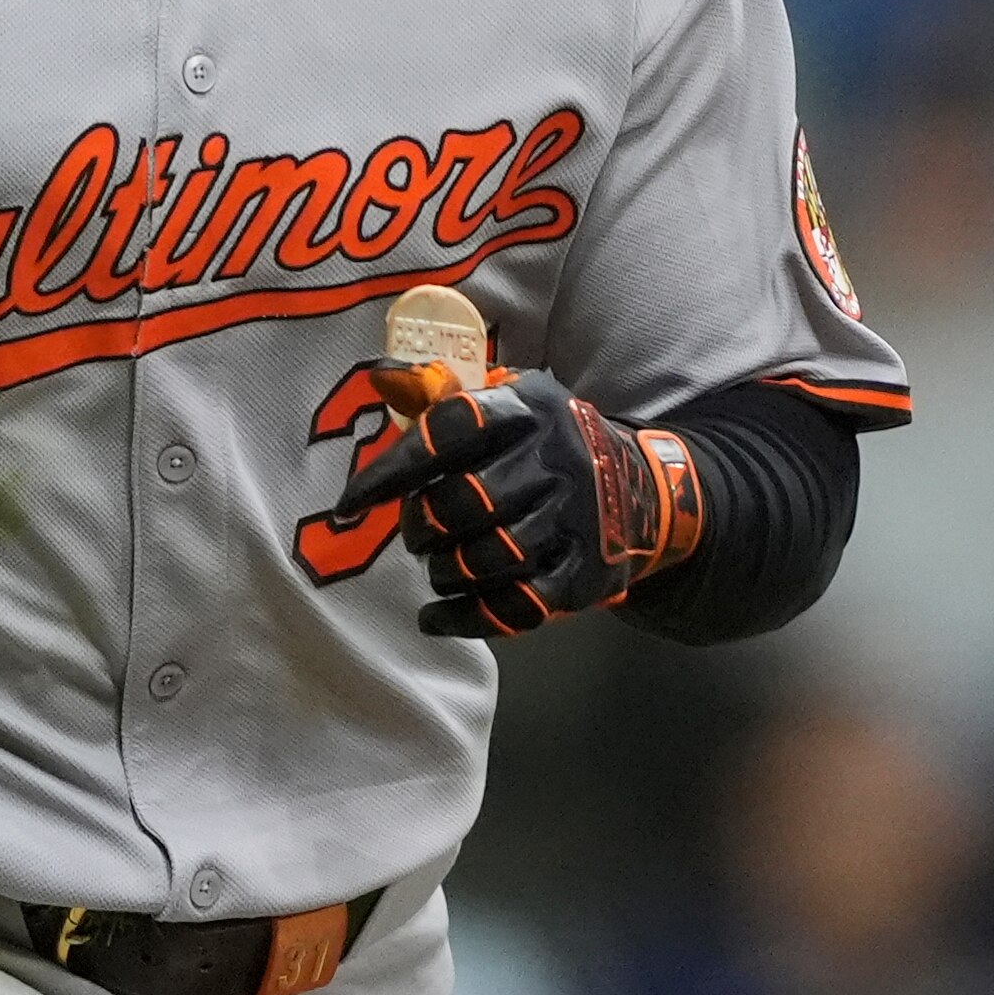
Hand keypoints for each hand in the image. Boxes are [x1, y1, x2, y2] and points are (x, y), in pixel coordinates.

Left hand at [331, 367, 703, 635]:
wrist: (642, 488)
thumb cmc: (544, 443)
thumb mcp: (506, 402)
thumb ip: (440, 391)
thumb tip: (379, 376)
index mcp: (525, 410)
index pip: (445, 433)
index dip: (391, 470)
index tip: (351, 503)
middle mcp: (554, 461)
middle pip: (462, 504)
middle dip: (421, 528)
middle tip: (415, 535)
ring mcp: (574, 519)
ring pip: (487, 558)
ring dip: (445, 572)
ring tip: (438, 568)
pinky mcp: (585, 573)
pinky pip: (516, 607)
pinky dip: (465, 618)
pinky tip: (436, 617)